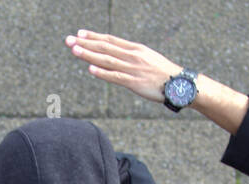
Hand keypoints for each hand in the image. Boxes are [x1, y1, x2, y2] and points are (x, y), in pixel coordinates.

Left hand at [67, 30, 248, 133]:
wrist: (180, 85)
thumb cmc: (164, 74)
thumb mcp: (148, 60)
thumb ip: (132, 58)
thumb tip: (117, 58)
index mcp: (136, 49)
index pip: (111, 40)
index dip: (94, 36)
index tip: (80, 34)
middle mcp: (132, 56)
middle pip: (105, 47)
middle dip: (85, 43)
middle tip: (69, 40)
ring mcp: (133, 69)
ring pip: (107, 60)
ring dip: (89, 54)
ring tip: (74, 50)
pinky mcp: (134, 82)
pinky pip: (115, 77)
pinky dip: (102, 73)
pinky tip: (90, 69)